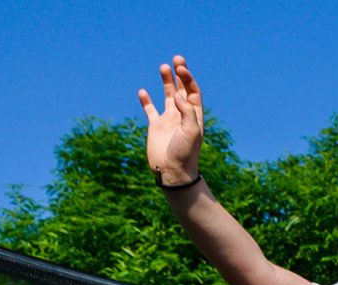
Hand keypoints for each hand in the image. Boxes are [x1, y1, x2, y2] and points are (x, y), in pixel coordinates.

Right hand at [137, 55, 204, 184]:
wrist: (173, 171)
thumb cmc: (185, 153)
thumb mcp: (192, 131)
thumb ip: (186, 110)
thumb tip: (177, 93)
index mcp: (194, 115)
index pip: (193, 91)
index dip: (188, 78)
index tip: (181, 68)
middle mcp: (182, 115)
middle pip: (182, 89)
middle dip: (180, 74)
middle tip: (176, 59)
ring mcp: (168, 120)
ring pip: (167, 95)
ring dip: (166, 81)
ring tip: (163, 66)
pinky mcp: (155, 126)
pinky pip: (150, 110)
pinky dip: (146, 100)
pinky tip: (142, 91)